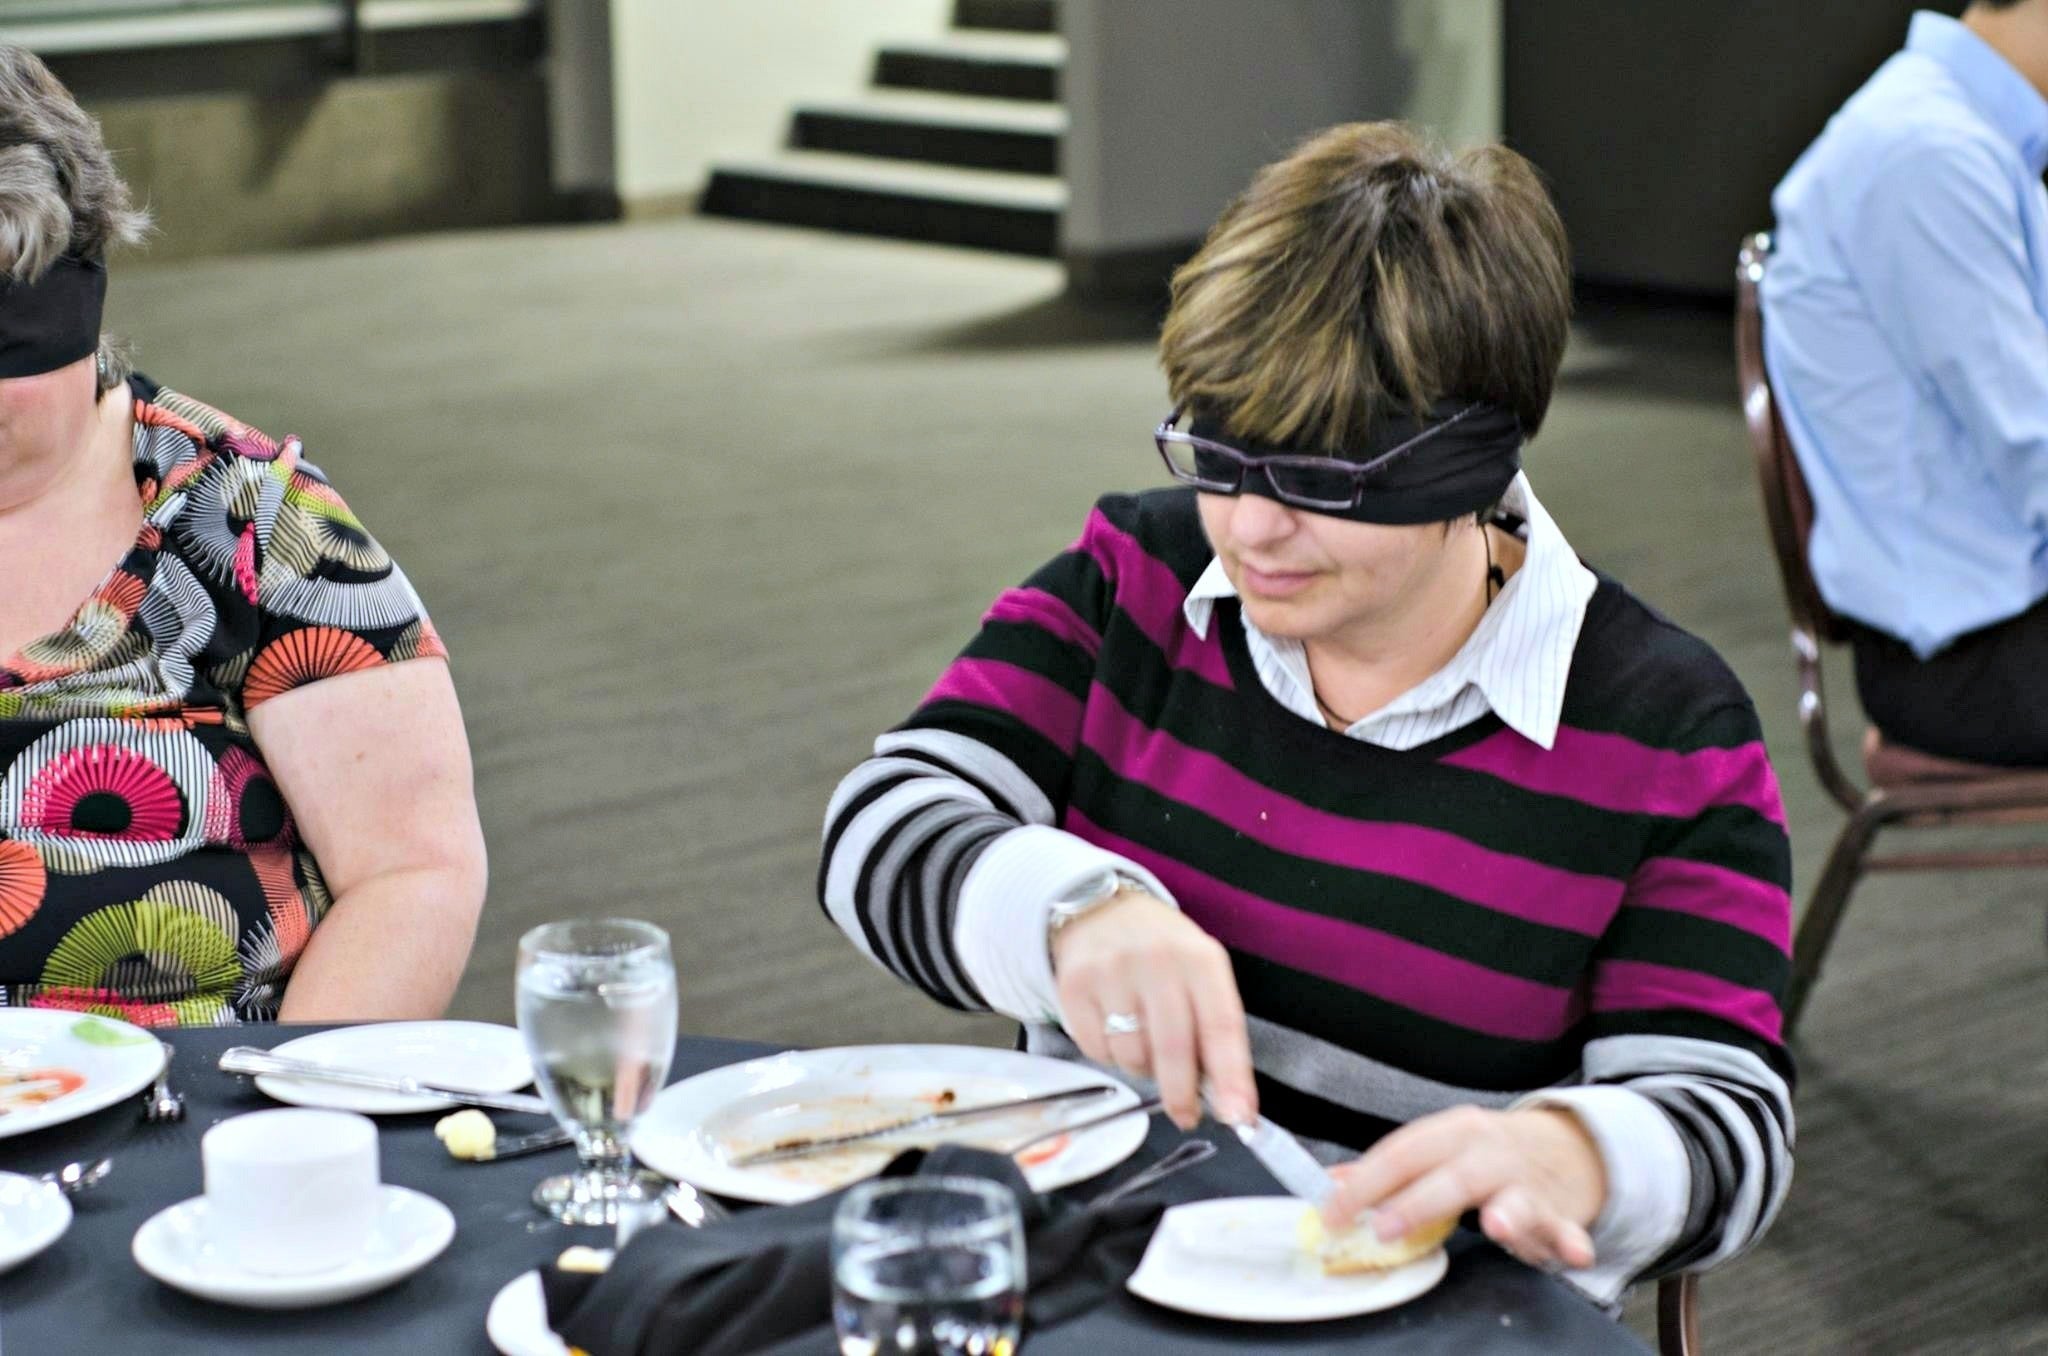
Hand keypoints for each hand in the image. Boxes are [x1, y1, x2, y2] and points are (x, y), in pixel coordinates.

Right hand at [1050, 891, 1256, 1131]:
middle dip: (1182, 1095)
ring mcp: (1111, 972)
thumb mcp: (1201, 972)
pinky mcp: (1074, 986)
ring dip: (1143, 1068)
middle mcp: (1156, 961)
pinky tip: (1116, 1031)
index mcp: (1200, 959)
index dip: (1231, 1077)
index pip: (1221, 1026)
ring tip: (1145, 1044)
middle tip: (1187, 1115)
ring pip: (1132, 1055)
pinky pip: (1096, 1050)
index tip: (1238, 1116)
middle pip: (1172, 1048)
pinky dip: (1110, 1055)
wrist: (1101, 910)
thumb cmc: (1163, 952)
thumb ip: (1213, 1027)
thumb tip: (1226, 1097)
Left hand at [1323, 1105, 1606, 1271]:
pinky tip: (1573, 1254)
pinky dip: (1570, 1242)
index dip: (1365, 1183)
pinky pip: (1566, 1228)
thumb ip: (1391, 1168)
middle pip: (1451, 1177)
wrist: (1565, 1144)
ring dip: (1506, 1214)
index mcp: (1453, 1132)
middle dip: (1417, 1202)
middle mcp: (1490, 1152)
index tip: (1332, 1213)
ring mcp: (1527, 1182)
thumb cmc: (1485, 1153)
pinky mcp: (1559, 1212)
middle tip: (1383, 1228)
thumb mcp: (1438, 1148)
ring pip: (1515, 1198)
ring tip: (1496, 1227)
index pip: (1402, 1153)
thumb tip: (1333, 1183)